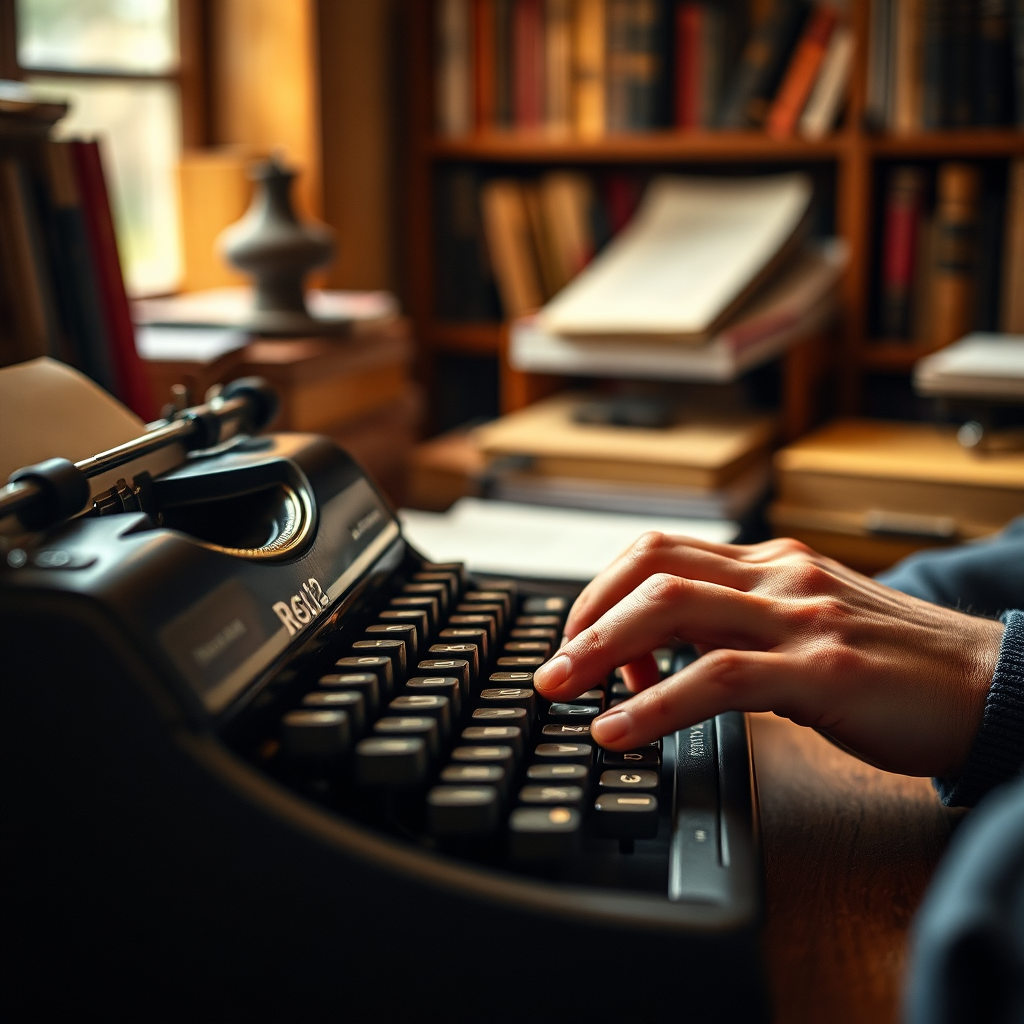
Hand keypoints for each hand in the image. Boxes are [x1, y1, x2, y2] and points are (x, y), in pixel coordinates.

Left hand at [533, 532, 1003, 778]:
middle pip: (652, 567)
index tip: (578, 641)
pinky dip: (653, 703)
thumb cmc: (894, 665)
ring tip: (561, 690)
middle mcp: (779, 575)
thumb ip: (736, 628)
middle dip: (585, 614)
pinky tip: (619, 729)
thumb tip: (656, 653)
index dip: (603, 592)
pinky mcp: (823, 670)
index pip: (661, 553)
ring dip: (598, 649)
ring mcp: (800, 617)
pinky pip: (717, 678)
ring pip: (673, 607)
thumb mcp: (803, 627)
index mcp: (771, 564)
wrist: (993, 686)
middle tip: (552, 666)